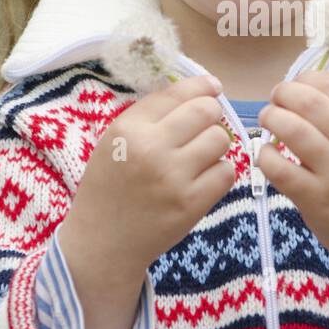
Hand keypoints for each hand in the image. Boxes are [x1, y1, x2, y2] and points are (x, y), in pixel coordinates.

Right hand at [58, 74, 234, 318]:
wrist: (102, 243)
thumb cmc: (110, 187)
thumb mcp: (115, 141)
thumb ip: (151, 115)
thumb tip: (202, 90)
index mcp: (128, 128)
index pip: (177, 93)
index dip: (202, 86)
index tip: (213, 87)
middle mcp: (151, 148)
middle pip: (206, 111)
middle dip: (212, 114)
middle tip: (205, 127)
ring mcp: (173, 177)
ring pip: (221, 139)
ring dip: (216, 145)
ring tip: (199, 157)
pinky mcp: (191, 204)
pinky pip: (226, 172)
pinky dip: (219, 173)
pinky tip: (202, 180)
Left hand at [256, 70, 328, 292]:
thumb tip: (306, 87)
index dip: (305, 80)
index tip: (295, 86)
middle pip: (308, 101)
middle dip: (282, 94)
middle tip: (274, 101)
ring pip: (290, 128)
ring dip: (271, 118)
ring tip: (268, 121)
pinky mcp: (316, 198)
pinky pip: (277, 167)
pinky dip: (265, 155)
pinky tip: (267, 155)